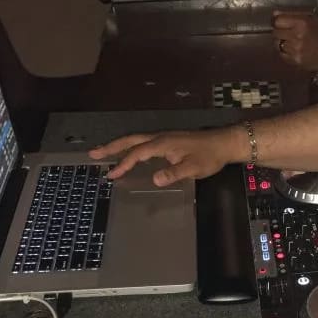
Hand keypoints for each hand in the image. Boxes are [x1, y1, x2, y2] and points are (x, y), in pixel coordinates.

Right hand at [89, 129, 241, 185]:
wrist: (224, 143)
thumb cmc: (210, 156)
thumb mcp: (193, 168)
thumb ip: (174, 173)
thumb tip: (154, 179)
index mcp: (163, 143)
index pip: (137, 153)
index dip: (124, 164)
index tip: (112, 174)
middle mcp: (160, 138)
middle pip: (131, 141)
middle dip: (111, 147)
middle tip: (93, 153)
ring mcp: (164, 138)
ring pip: (136, 140)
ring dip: (120, 146)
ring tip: (104, 152)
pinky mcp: (169, 141)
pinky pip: (144, 143)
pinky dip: (131, 147)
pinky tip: (131, 154)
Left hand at [272, 10, 317, 74]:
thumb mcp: (313, 19)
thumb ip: (293, 14)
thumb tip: (275, 14)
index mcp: (302, 22)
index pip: (277, 20)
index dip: (277, 21)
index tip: (280, 23)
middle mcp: (297, 35)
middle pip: (275, 32)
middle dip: (280, 32)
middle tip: (287, 33)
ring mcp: (294, 49)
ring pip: (277, 43)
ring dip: (282, 42)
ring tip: (292, 42)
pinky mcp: (294, 59)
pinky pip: (281, 53)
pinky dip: (285, 52)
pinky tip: (294, 50)